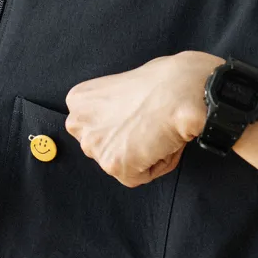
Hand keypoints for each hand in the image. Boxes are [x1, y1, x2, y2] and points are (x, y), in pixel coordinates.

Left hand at [64, 51, 221, 186]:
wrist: (180, 89)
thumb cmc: (161, 81)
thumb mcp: (118, 87)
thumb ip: (107, 108)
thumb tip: (117, 123)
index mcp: (78, 100)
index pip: (95, 127)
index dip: (121, 125)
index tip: (136, 116)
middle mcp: (77, 122)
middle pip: (103, 146)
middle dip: (126, 142)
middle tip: (148, 125)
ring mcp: (94, 145)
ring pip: (121, 163)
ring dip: (142, 154)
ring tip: (155, 131)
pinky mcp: (114, 165)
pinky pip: (138, 176)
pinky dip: (156, 164)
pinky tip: (161, 141)